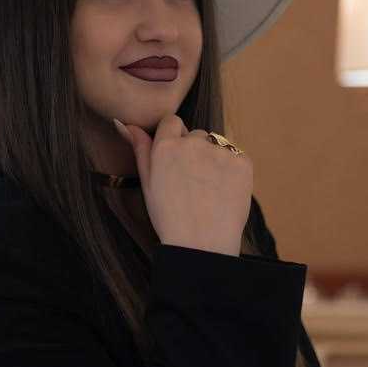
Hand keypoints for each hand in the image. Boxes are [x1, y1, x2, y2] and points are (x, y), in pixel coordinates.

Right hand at [115, 114, 251, 256]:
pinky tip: (223, 191)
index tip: (175, 159)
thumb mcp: (148, 184)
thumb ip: (140, 150)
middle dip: (193, 151)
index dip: (173, 139)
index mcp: (166, 147)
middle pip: (195, 135)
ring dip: (213, 159)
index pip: (171, 122)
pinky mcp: (242, 163)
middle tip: (191, 182)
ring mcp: (220, 152)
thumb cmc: (170, 218)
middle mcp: (193, 143)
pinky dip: (231, 170)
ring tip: (208, 190)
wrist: (201, 245)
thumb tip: (124, 123)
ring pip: (216, 145)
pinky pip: (236, 157)